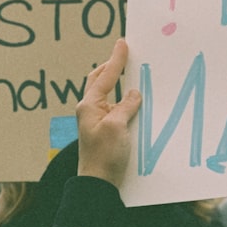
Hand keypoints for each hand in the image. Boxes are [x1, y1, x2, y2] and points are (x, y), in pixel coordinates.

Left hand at [76, 38, 141, 186]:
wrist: (99, 183)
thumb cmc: (104, 155)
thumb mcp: (116, 126)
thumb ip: (126, 106)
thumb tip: (134, 94)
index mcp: (89, 106)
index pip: (106, 76)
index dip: (116, 59)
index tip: (123, 42)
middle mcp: (92, 110)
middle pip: (101, 81)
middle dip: (111, 68)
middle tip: (124, 55)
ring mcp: (99, 121)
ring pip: (110, 94)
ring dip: (120, 84)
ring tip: (133, 73)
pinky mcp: (108, 131)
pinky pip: (117, 108)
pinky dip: (126, 100)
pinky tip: (136, 100)